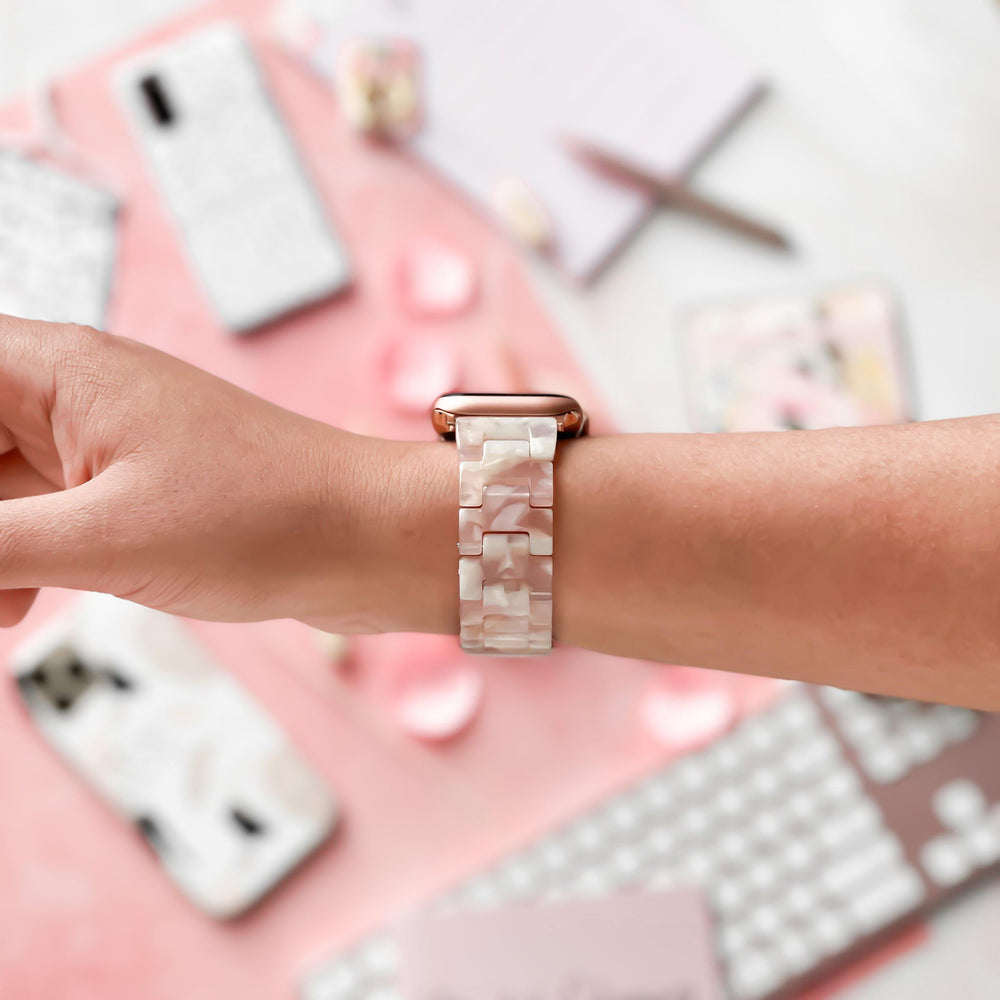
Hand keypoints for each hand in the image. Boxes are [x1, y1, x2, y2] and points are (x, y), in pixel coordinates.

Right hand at [0, 316, 454, 632]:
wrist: (369, 540)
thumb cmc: (264, 517)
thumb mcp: (102, 537)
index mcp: (55, 369)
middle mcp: (72, 392)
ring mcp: (102, 443)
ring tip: (1, 610)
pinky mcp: (131, 491)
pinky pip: (36, 515)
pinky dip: (13, 561)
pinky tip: (16, 611)